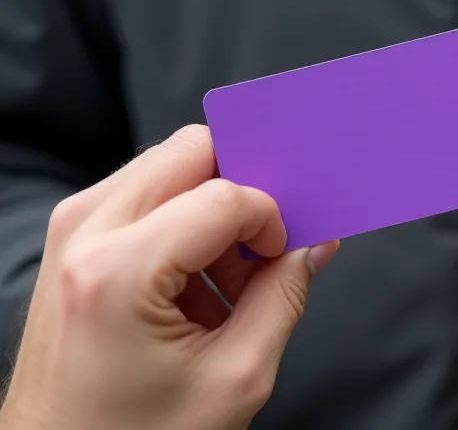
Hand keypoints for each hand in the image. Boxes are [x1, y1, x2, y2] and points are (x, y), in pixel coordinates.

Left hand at [0, 125, 338, 429]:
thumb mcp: (235, 378)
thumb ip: (284, 296)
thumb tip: (315, 242)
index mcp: (120, 272)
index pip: (226, 196)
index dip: (273, 222)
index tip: (285, 261)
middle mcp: (85, 233)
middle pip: (193, 150)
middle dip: (243, 192)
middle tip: (261, 253)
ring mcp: (72, 231)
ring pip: (170, 165)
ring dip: (213, 210)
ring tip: (223, 284)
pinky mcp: (73, 240)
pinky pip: (145, 194)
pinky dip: (184, 223)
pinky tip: (192, 288)